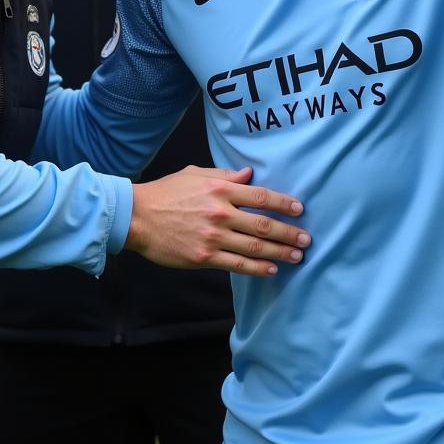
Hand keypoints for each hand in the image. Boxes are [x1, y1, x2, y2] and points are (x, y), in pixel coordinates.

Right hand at [126, 165, 309, 276]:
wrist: (137, 216)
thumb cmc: (165, 192)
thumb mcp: (196, 174)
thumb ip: (225, 174)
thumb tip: (249, 174)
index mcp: (220, 189)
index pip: (261, 196)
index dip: (284, 203)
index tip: (300, 209)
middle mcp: (220, 212)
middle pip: (263, 224)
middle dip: (289, 233)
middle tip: (307, 239)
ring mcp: (212, 237)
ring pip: (254, 247)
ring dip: (280, 253)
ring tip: (297, 256)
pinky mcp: (203, 257)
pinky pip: (237, 265)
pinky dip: (257, 268)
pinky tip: (272, 269)